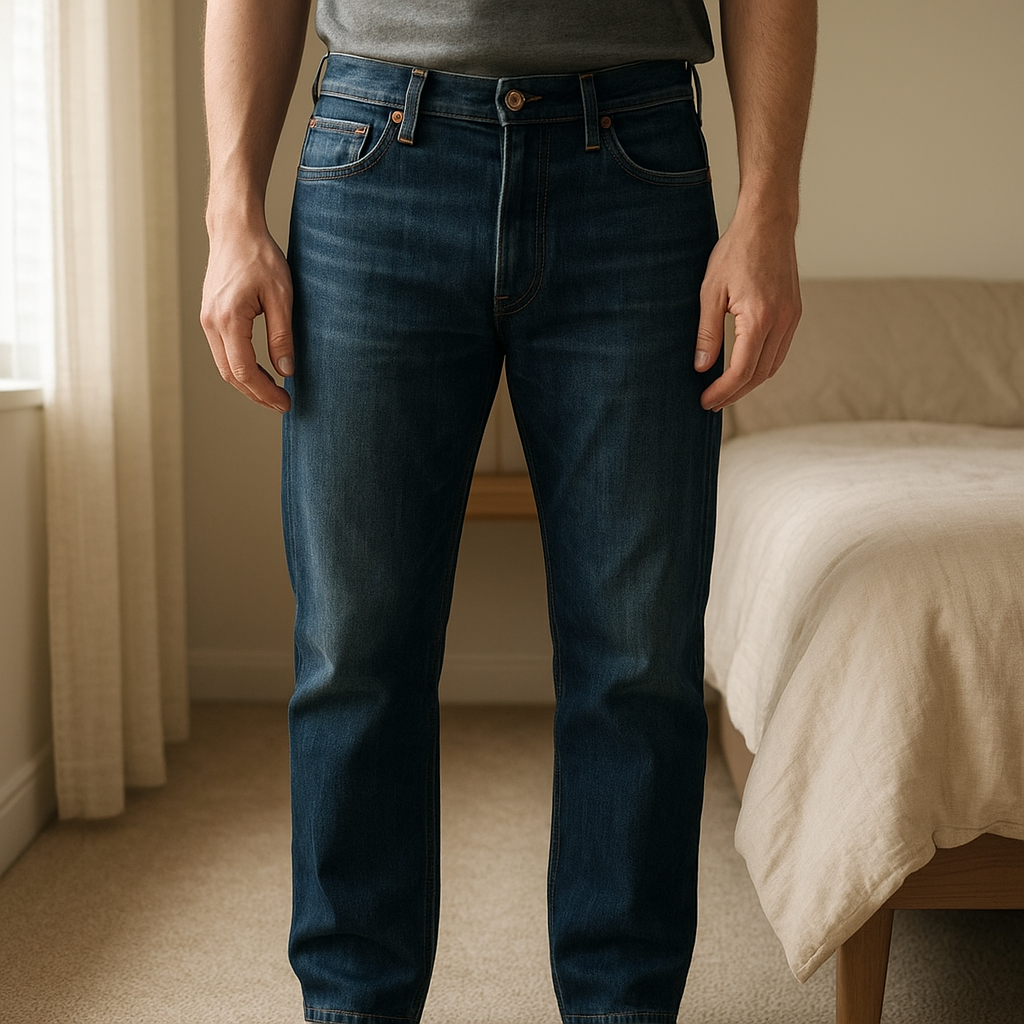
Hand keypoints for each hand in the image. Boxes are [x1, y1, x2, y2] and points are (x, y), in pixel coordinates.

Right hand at [200, 223, 293, 411]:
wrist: (235, 231)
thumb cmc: (260, 257)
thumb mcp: (281, 296)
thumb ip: (282, 336)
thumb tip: (286, 371)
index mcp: (228, 319)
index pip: (244, 371)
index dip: (265, 392)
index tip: (286, 402)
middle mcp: (211, 323)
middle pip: (231, 375)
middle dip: (257, 394)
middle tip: (283, 404)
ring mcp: (207, 321)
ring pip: (225, 366)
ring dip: (248, 384)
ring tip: (274, 393)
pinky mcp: (210, 317)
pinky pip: (223, 353)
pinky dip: (241, 368)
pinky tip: (261, 372)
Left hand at [693, 213, 801, 410]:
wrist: (767, 224)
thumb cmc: (735, 253)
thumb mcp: (710, 292)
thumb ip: (707, 333)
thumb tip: (701, 368)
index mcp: (759, 318)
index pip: (741, 370)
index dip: (722, 391)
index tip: (705, 401)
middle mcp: (782, 322)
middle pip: (759, 375)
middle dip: (735, 394)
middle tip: (712, 403)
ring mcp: (792, 318)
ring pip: (772, 366)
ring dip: (749, 384)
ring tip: (725, 392)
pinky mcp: (794, 313)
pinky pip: (780, 351)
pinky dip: (762, 366)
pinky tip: (744, 370)